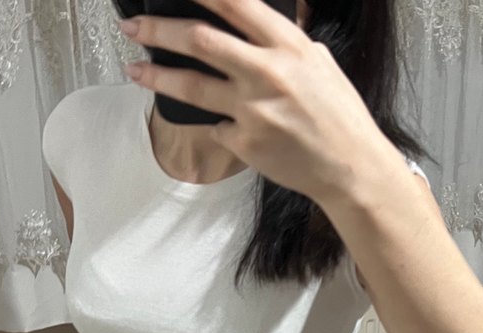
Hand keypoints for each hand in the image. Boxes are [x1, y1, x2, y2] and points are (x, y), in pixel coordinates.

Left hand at [120, 0, 386, 204]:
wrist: (349, 167)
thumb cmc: (339, 117)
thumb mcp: (320, 64)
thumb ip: (287, 43)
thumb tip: (261, 24)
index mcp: (288, 46)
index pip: (234, 4)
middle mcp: (267, 72)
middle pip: (199, 40)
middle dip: (158, 30)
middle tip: (133, 27)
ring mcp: (253, 109)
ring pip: (192, 86)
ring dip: (157, 76)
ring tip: (134, 69)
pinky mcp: (245, 142)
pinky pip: (214, 126)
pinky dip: (211, 122)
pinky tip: (212, 122)